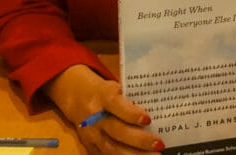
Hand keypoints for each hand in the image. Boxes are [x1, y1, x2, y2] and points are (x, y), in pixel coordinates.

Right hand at [43, 64, 161, 153]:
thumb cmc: (104, 91)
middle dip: (139, 140)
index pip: (116, 105)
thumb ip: (130, 100)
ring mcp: (91, 134)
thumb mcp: (115, 87)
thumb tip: (157, 113)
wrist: (76, 96)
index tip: (148, 119)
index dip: (131, 113)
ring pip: (113, 148)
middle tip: (159, 144)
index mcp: (103, 96)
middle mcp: (95, 117)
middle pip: (117, 131)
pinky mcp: (90, 146)